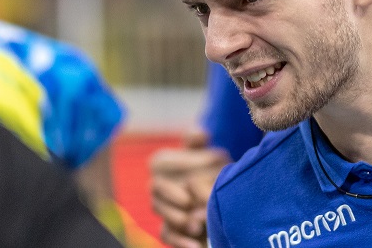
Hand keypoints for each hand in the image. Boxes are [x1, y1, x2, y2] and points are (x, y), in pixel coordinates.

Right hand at [149, 129, 230, 247]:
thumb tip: (199, 134)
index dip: (170, 187)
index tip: (188, 193)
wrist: (216, 181)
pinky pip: (167, 235)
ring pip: (162, 219)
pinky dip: (180, 242)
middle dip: (173, 209)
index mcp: (160, 163)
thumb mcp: (204, 147)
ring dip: (179, 226)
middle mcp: (156, 186)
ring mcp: (163, 209)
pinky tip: (196, 245)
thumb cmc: (207, 160)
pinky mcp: (171, 227)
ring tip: (198, 228)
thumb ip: (198, 139)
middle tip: (194, 215)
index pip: (156, 174)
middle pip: (155, 200)